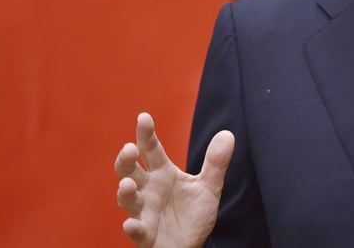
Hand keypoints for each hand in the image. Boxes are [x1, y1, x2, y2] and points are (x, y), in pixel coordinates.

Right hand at [115, 112, 234, 247]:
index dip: (146, 134)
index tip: (144, 117)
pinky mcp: (144, 234)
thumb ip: (216, 163)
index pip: (151, 150)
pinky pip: (136, 230)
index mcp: (162, 173)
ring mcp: (143, 212)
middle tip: (129, 148)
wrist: (189, 245)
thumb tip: (228, 134)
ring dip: (125, 191)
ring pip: (128, 199)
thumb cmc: (192, 214)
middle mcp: (148, 189)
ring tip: (128, 184)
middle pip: (130, 171)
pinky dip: (133, 227)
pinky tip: (131, 224)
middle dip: (126, 160)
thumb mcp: (208, 187)